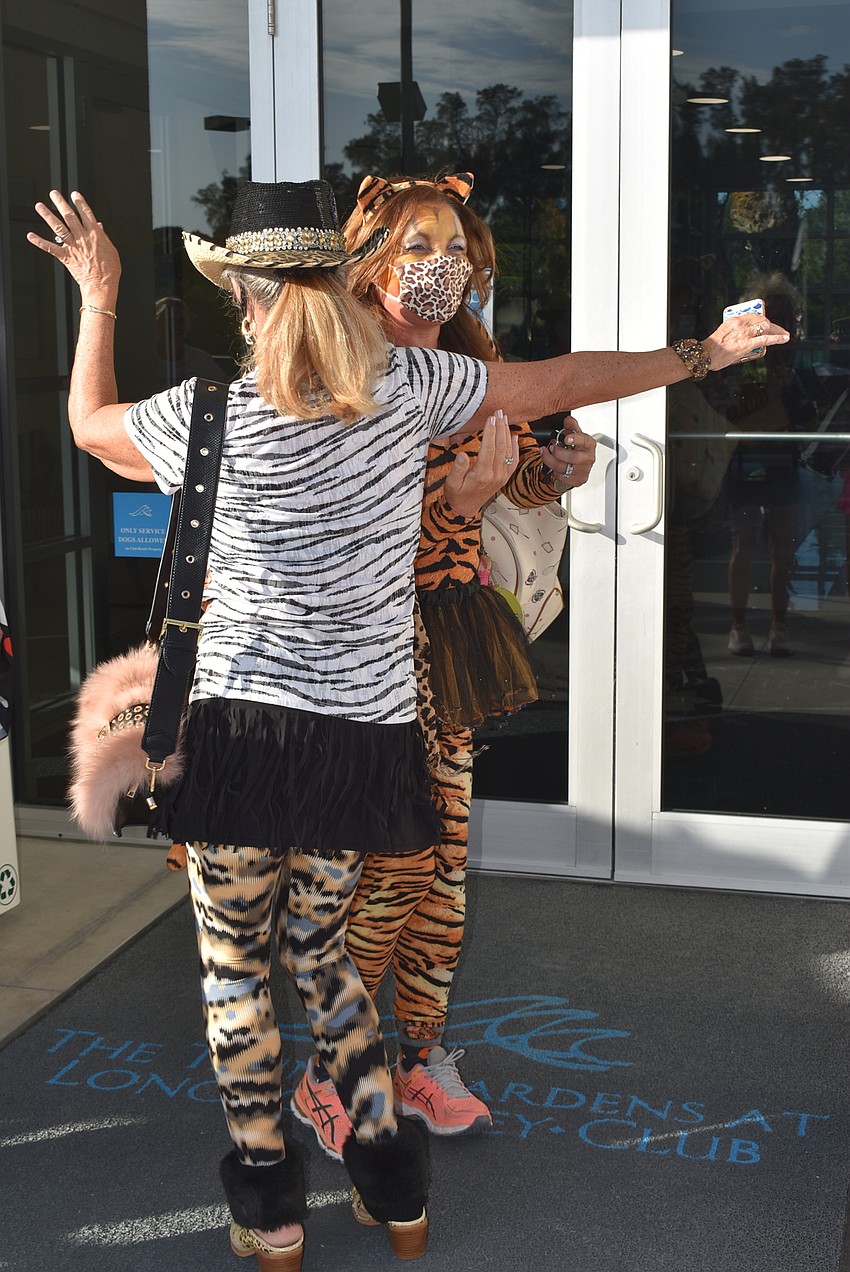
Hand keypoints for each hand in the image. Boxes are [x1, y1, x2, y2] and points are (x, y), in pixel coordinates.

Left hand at [27, 190, 119, 306]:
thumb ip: (103, 236)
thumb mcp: (111, 250)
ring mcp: (73, 246)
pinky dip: (39, 242)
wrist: (102, 285)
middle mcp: (82, 237)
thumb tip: (98, 225)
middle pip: (70, 216)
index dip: (80, 202)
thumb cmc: (109, 271)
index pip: (86, 213)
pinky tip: (30, 236)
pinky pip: (50, 248)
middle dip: (61, 203)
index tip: (74, 194)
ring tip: (39, 206)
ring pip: (58, 227)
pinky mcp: (66, 257)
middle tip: (53, 194)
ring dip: (48, 215)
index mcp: (95, 234)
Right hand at [444, 409, 518, 518]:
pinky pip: (513, 461)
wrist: (465, 509)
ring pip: (508, 451)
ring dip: (507, 433)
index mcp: (482, 475)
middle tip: (499, 413)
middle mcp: (495, 475)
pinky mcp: (504, 478)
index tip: (490, 418)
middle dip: (500, 427)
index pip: (489, 449)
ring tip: (505, 419)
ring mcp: (502, 477)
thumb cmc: (457, 495)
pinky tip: (514, 437)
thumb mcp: (451, 483)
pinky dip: (515, 448)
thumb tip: (462, 455)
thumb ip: (457, 469)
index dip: (490, 432)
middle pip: (501, 447)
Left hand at [540, 414, 596, 487]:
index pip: (585, 441)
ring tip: (547, 454)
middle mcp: (588, 458)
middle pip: (574, 457)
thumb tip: (569, 420)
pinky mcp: (577, 480)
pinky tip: (553, 465)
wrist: (576, 465)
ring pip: (564, 468)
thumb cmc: (575, 449)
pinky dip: (554, 471)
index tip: (566, 438)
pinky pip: (562, 477)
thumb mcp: (573, 435)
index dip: (575, 439)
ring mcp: (583, 471)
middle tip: (551, 447)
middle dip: (558, 452)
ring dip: (551, 460)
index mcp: (589, 445)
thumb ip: (571, 427)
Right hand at [701, 313, 788, 370]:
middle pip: (762, 320)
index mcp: (734, 320)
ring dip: (778, 331)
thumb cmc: (711, 349)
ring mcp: (744, 333)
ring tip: (784, 335)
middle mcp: (740, 324)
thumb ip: (733, 332)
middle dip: (773, 325)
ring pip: (766, 328)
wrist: (704, 355)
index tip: (768, 324)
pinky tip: (784, 339)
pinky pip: (766, 339)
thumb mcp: (722, 333)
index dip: (764, 320)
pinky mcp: (747, 344)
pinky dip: (777, 338)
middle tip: (779, 330)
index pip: (754, 316)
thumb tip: (741, 338)